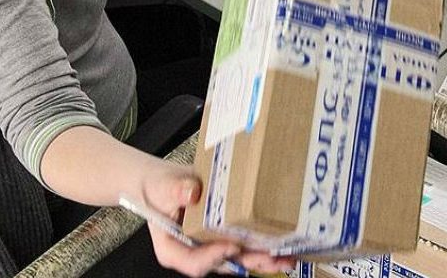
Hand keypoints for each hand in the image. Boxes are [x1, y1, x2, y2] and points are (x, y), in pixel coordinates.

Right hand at [142, 165, 294, 276]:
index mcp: (173, 247)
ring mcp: (212, 246)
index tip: (231, 246)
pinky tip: (284, 245)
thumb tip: (191, 192)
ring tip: (286, 258)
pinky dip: (263, 246)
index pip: (192, 261)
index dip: (213, 257)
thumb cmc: (160, 188)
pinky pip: (244, 245)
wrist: (166, 183)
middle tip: (272, 259)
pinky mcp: (225, 236)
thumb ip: (174, 189)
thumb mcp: (162, 186)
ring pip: (238, 258)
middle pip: (222, 264)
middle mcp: (195, 252)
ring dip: (263, 259)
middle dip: (249, 262)